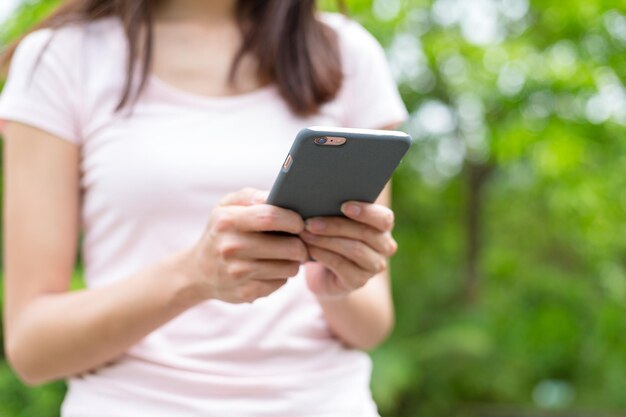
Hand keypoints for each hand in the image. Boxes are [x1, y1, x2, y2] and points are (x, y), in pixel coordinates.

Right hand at [184, 188, 307, 303]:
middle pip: (289, 247)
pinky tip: (271, 269)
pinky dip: (281, 275)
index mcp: (227, 220)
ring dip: (293, 261)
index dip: (293, 220)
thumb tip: (276, 196)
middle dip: (301, 244)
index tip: (300, 223)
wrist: (198, 271)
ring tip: (284, 255)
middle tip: (300, 242)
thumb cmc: (221, 232)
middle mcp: (231, 247)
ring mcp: (238, 273)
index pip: (272, 217)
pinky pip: (281, 282)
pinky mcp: (246, 292)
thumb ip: (252, 195)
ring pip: (290, 267)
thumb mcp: (227, 206)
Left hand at [300, 202, 397, 299]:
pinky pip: (341, 265)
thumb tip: (319, 197)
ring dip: (326, 240)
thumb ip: (336, 209)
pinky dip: (323, 255)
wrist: (326, 273)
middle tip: (310, 222)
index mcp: (383, 226)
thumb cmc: (330, 237)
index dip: (366, 212)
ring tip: (305, 234)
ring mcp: (374, 266)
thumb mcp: (336, 221)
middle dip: (335, 226)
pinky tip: (309, 249)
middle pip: (365, 233)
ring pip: (354, 249)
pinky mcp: (359, 281)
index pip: (384, 218)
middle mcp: (385, 246)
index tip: (343, 206)